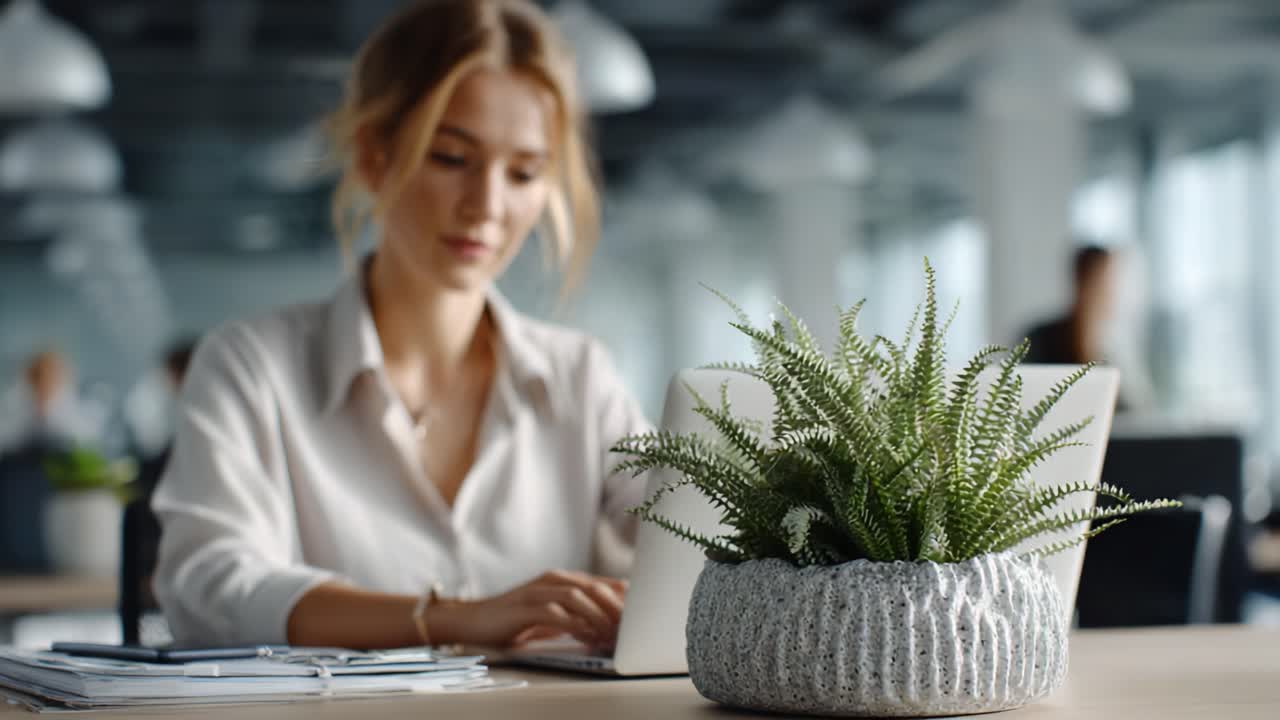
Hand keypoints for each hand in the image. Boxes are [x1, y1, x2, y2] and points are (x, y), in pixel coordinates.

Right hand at [428, 570, 626, 649]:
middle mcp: (553, 580)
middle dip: (616, 607)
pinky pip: (554, 612)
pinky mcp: (523, 607)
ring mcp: (537, 591)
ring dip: (598, 615)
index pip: (602, 584)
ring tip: (611, 633)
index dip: (624, 598)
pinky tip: (585, 634)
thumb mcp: (552, 617)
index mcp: (563, 580)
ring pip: (577, 596)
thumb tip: (610, 627)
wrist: (472, 621)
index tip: (641, 615)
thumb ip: (578, 616)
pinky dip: (574, 623)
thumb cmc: (515, 620)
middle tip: (631, 627)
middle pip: (594, 587)